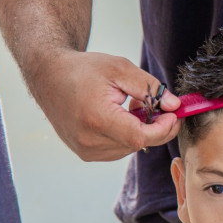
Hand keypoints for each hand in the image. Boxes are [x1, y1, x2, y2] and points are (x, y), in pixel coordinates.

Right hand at [29, 49, 181, 160]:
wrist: (48, 76)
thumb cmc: (83, 70)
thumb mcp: (119, 69)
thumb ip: (149, 88)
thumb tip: (174, 106)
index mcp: (97, 119)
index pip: (140, 137)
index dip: (163, 128)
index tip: (173, 114)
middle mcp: (89, 141)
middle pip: (138, 143)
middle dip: (154, 126)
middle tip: (154, 103)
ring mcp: (86, 150)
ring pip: (130, 147)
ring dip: (139, 129)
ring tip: (130, 105)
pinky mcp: (86, 153)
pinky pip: (118, 149)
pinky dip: (126, 134)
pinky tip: (119, 116)